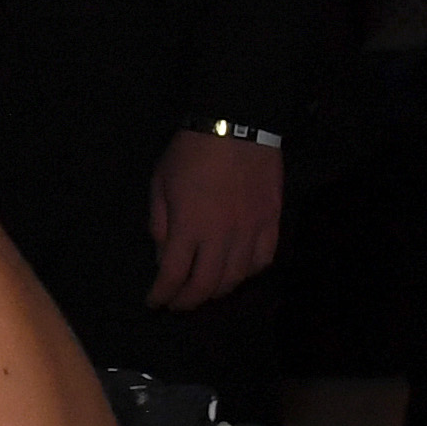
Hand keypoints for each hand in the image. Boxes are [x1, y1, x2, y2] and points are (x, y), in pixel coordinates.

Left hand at [145, 130, 281, 312]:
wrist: (237, 123)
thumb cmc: (191, 152)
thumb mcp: (160, 185)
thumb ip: (160, 224)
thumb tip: (164, 257)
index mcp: (189, 227)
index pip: (173, 276)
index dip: (162, 295)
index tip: (154, 302)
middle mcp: (222, 236)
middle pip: (206, 285)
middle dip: (188, 301)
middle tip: (178, 303)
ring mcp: (251, 229)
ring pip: (237, 277)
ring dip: (218, 290)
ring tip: (205, 289)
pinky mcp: (272, 219)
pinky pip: (264, 258)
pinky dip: (249, 272)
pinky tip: (238, 271)